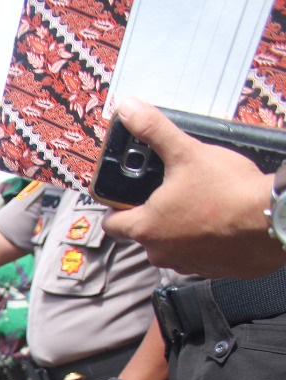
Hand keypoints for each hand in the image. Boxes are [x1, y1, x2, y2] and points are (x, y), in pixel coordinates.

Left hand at [101, 97, 280, 278]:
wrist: (274, 220)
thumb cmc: (230, 192)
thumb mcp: (188, 152)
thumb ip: (154, 132)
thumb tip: (129, 109)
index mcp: (146, 228)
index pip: (111, 224)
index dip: (115, 207)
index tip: (124, 196)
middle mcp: (160, 253)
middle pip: (143, 233)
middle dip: (153, 213)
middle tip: (172, 191)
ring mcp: (186, 265)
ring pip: (171, 244)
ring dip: (180, 227)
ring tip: (199, 202)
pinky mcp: (212, 270)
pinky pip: (200, 254)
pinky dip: (205, 240)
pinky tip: (220, 220)